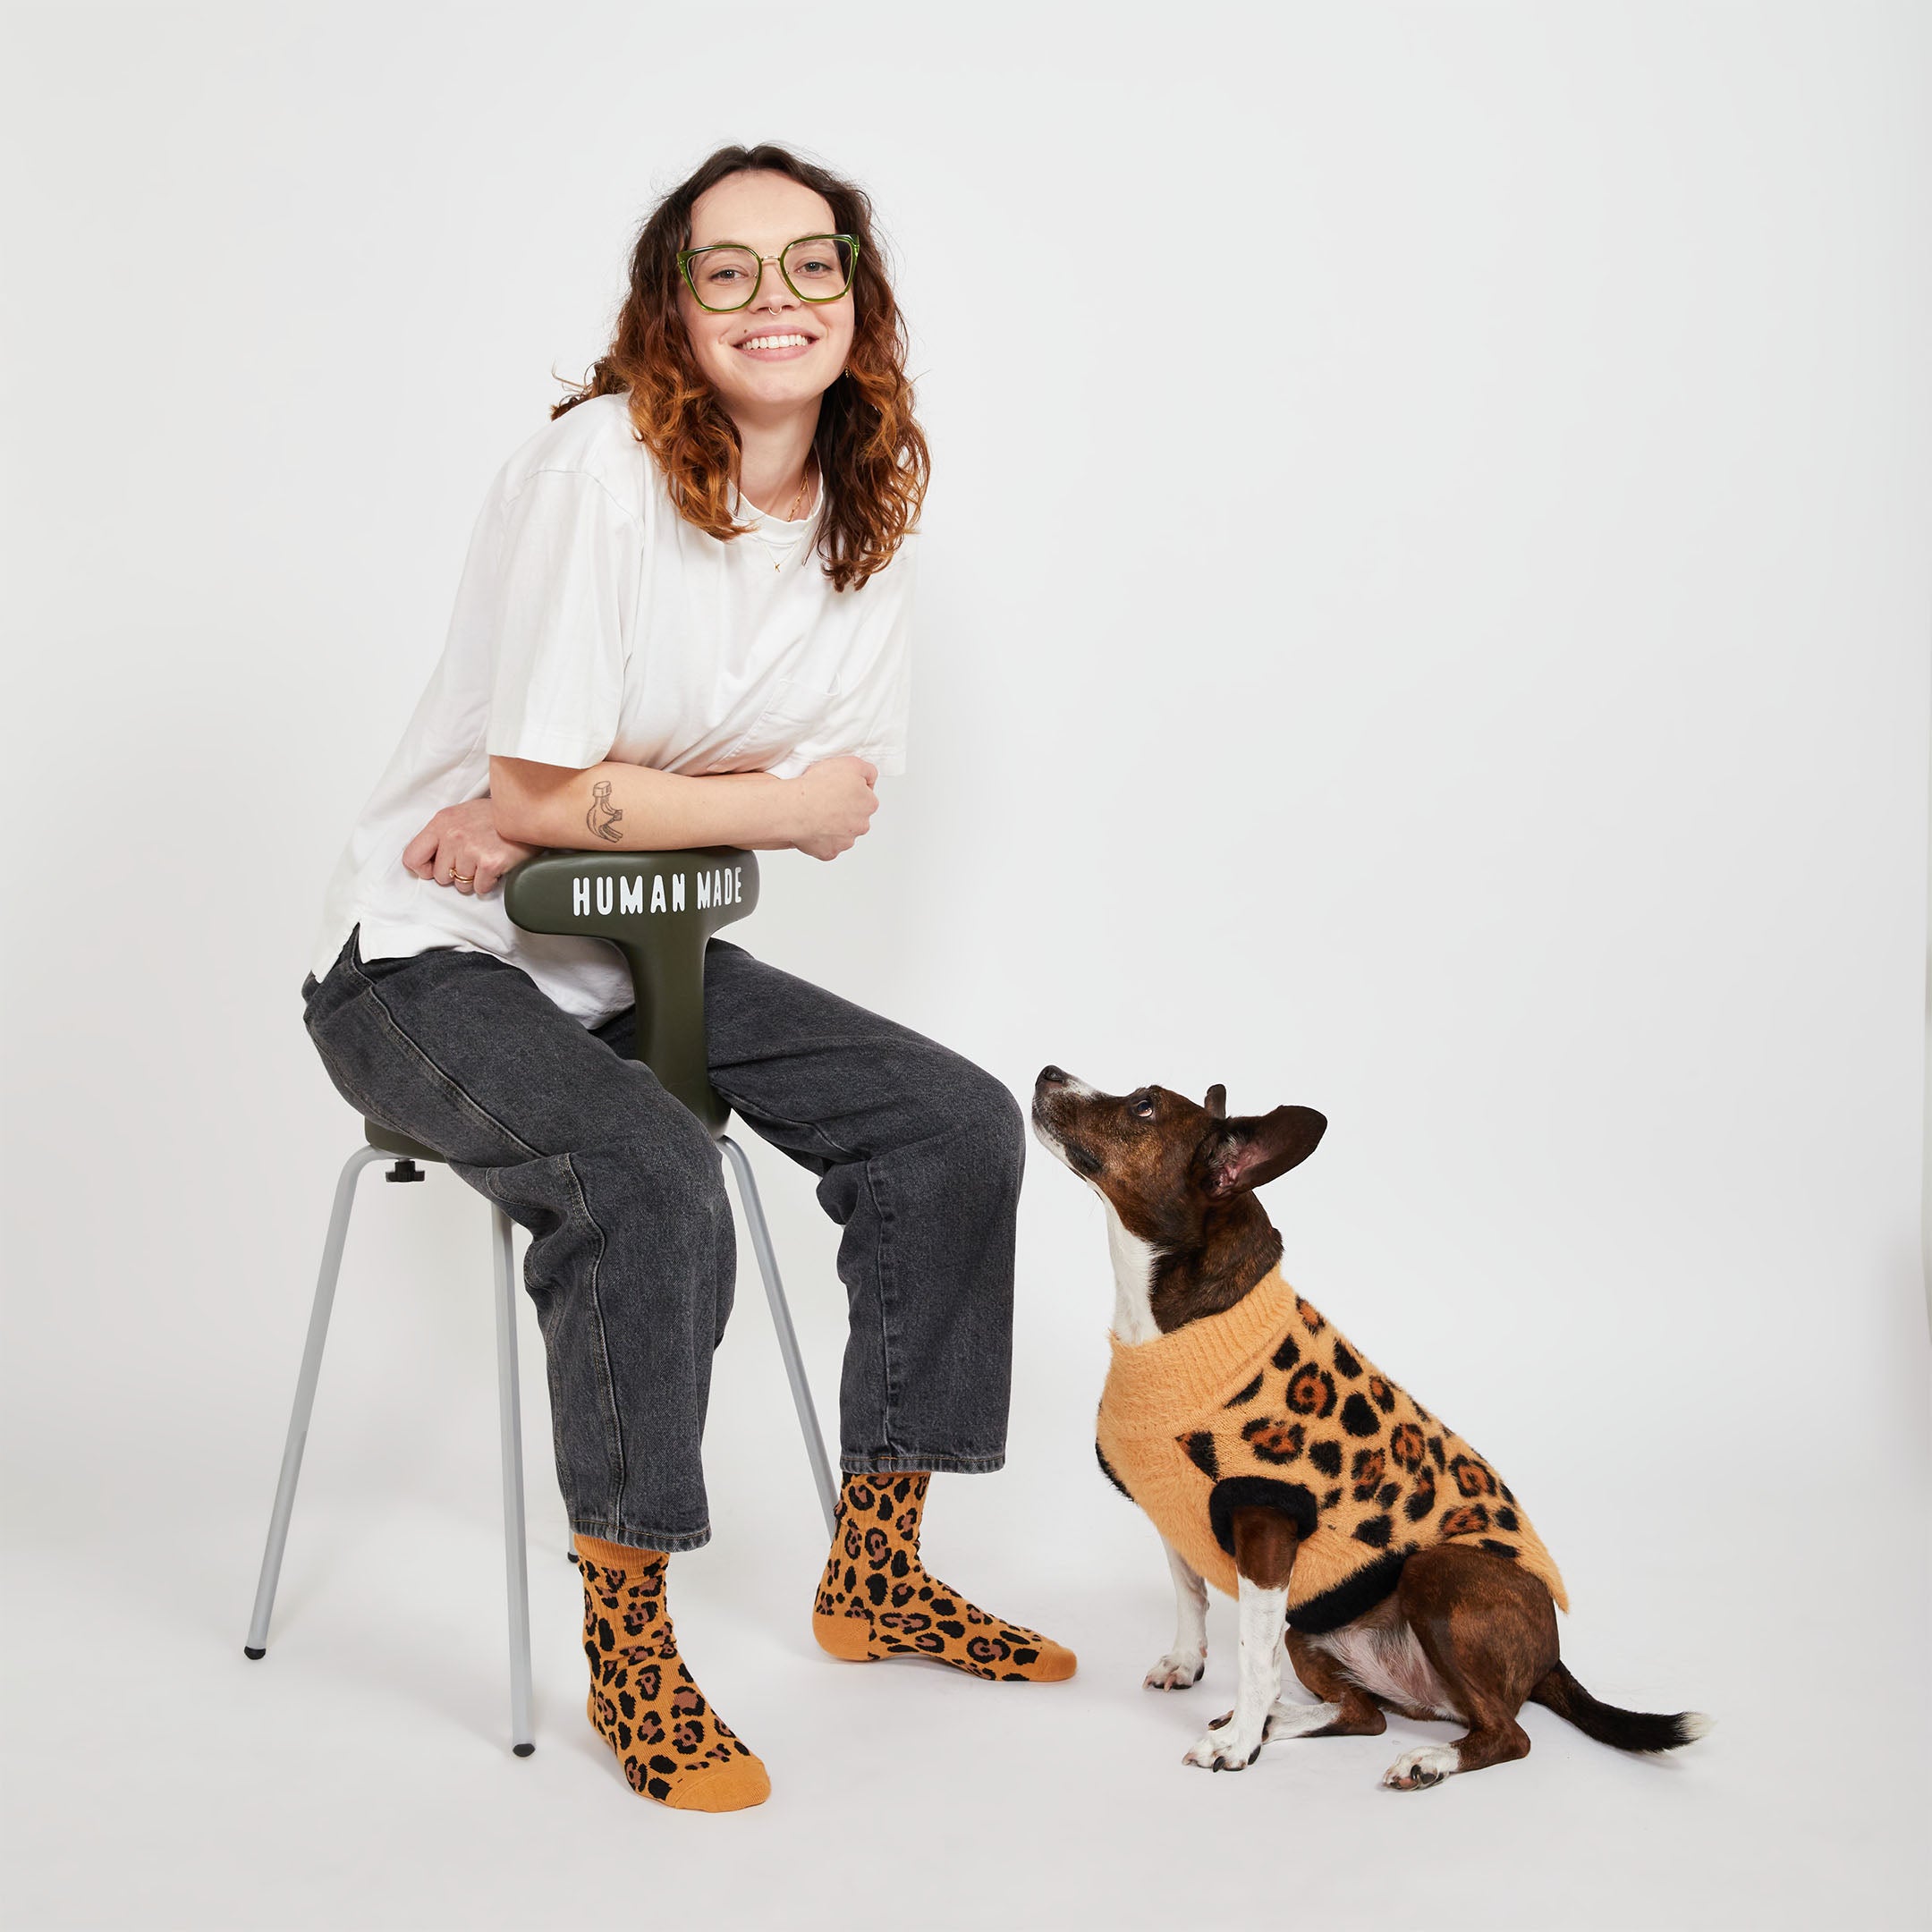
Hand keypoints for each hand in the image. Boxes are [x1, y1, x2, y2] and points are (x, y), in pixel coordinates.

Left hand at [401, 796, 538, 895]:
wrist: (527, 813)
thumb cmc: (495, 817)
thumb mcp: (461, 815)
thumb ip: (441, 834)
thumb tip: (427, 861)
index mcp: (442, 822)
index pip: (412, 857)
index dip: (424, 869)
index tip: (437, 867)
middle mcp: (453, 835)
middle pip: (439, 876)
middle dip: (455, 874)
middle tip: (472, 861)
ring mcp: (471, 849)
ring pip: (460, 885)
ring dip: (474, 878)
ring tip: (485, 861)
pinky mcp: (490, 862)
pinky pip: (480, 888)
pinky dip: (489, 882)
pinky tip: (496, 866)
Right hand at [786, 755, 878, 861]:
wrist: (796, 807)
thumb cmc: (820, 786)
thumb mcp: (852, 763)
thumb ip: (868, 771)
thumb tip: (870, 778)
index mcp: (869, 804)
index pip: (866, 797)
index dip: (851, 790)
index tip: (838, 787)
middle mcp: (861, 825)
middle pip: (855, 817)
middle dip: (843, 810)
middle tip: (825, 799)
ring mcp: (845, 841)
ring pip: (841, 833)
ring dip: (832, 825)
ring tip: (816, 813)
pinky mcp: (829, 852)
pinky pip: (826, 846)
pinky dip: (819, 839)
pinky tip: (811, 827)